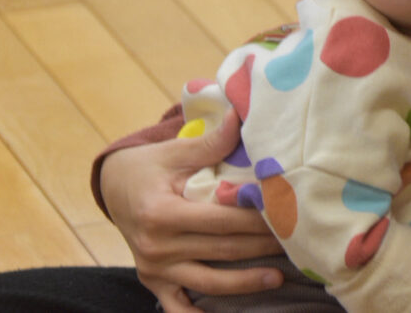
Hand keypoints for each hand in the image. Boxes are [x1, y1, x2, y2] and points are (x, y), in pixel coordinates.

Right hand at [101, 109, 283, 311]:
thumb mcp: (173, 151)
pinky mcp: (152, 281)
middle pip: (221, 250)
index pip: (220, 220)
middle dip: (261, 247)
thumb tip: (241, 116)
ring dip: (245, 283)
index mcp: (161, 212)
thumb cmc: (149, 166)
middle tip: (297, 243)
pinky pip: (177, 307)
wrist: (113, 187)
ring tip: (278, 277)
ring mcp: (154, 268)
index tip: (286, 215)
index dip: (255, 220)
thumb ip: (210, 142)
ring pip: (209, 282)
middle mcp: (156, 245)